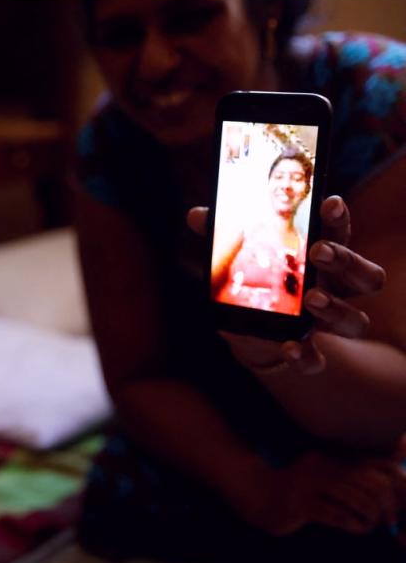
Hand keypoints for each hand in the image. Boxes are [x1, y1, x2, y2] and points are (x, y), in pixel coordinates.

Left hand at [189, 196, 385, 373]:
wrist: (248, 329)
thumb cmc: (253, 280)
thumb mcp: (237, 256)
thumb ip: (221, 235)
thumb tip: (197, 215)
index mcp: (320, 258)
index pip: (340, 233)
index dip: (338, 217)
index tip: (329, 203)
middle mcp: (333, 289)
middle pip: (364, 275)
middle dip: (345, 260)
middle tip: (319, 251)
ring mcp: (324, 322)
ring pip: (355, 320)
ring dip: (336, 307)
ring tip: (312, 298)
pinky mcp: (306, 349)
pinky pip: (317, 359)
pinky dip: (306, 356)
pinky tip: (290, 347)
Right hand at [242, 441, 405, 535]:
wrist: (257, 495)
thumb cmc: (298, 489)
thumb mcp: (326, 472)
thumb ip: (354, 472)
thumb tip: (392, 470)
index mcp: (332, 455)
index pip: (377, 463)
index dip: (397, 481)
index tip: (402, 500)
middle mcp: (322, 466)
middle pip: (371, 481)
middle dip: (387, 504)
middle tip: (390, 519)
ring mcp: (309, 485)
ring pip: (357, 499)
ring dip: (371, 516)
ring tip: (371, 523)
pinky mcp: (299, 505)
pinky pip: (337, 515)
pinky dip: (354, 524)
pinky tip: (356, 528)